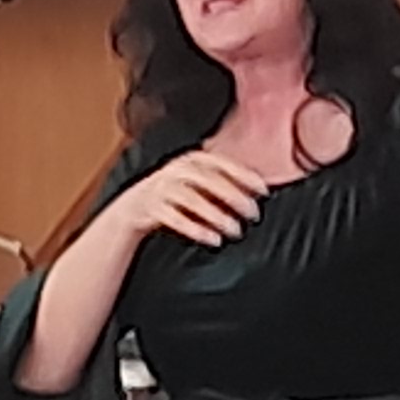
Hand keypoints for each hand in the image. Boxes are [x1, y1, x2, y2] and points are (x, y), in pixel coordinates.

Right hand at [109, 146, 267, 248]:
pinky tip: (214, 240)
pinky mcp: (152, 208)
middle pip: (209, 181)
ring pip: (193, 201)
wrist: (135, 206)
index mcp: (191, 159)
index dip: (244, 176)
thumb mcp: (199, 181)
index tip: (264, 191)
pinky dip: (197, 230)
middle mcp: (176, 170)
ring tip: (236, 231)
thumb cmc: (178, 194)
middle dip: (234, 198)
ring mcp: (162, 188)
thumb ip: (225, 181)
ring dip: (217, 217)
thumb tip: (262, 189)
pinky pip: (176, 219)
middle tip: (253, 215)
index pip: (222, 163)